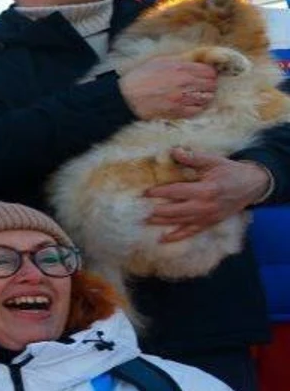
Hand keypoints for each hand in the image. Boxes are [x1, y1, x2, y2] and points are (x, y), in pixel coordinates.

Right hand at [118, 57, 216, 120]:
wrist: (125, 97)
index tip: (204, 75)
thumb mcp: (160, 61)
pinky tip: (190, 105)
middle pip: (211, 85)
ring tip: (197, 96)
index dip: (209, 73)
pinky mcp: (176, 111)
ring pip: (207, 98)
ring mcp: (181, 98)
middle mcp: (184, 83)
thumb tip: (198, 58)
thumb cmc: (140, 77)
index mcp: (181, 68)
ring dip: (204, 97)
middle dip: (209, 85)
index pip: (209, 71)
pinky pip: (197, 110)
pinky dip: (197, 108)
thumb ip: (181, 59)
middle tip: (202, 86)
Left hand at [145, 148, 272, 241]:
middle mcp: (205, 206)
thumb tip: (174, 151)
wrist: (253, 185)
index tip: (144, 193)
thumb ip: (193, 158)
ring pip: (179, 222)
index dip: (159, 192)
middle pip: (174, 211)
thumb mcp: (213, 161)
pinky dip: (176, 236)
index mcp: (206, 190)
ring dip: (160, 222)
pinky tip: (162, 239)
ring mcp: (207, 217)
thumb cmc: (230, 171)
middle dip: (154, 211)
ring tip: (143, 221)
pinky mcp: (210, 223)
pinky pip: (191, 232)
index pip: (176, 192)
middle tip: (137, 210)